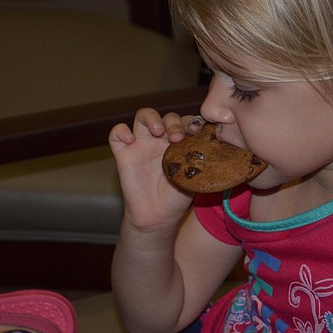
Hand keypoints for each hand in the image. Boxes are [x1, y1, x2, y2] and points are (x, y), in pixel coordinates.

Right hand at [108, 109, 205, 229]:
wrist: (158, 216)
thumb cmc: (177, 197)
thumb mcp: (194, 176)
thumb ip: (200, 159)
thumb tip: (216, 144)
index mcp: (180, 143)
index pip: (186, 122)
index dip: (191, 122)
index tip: (196, 131)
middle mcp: (161, 140)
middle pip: (166, 117)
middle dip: (173, 122)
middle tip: (177, 137)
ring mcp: (141, 144)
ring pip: (142, 116)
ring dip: (151, 118)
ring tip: (157, 130)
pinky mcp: (123, 153)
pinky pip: (116, 134)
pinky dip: (120, 131)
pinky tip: (130, 140)